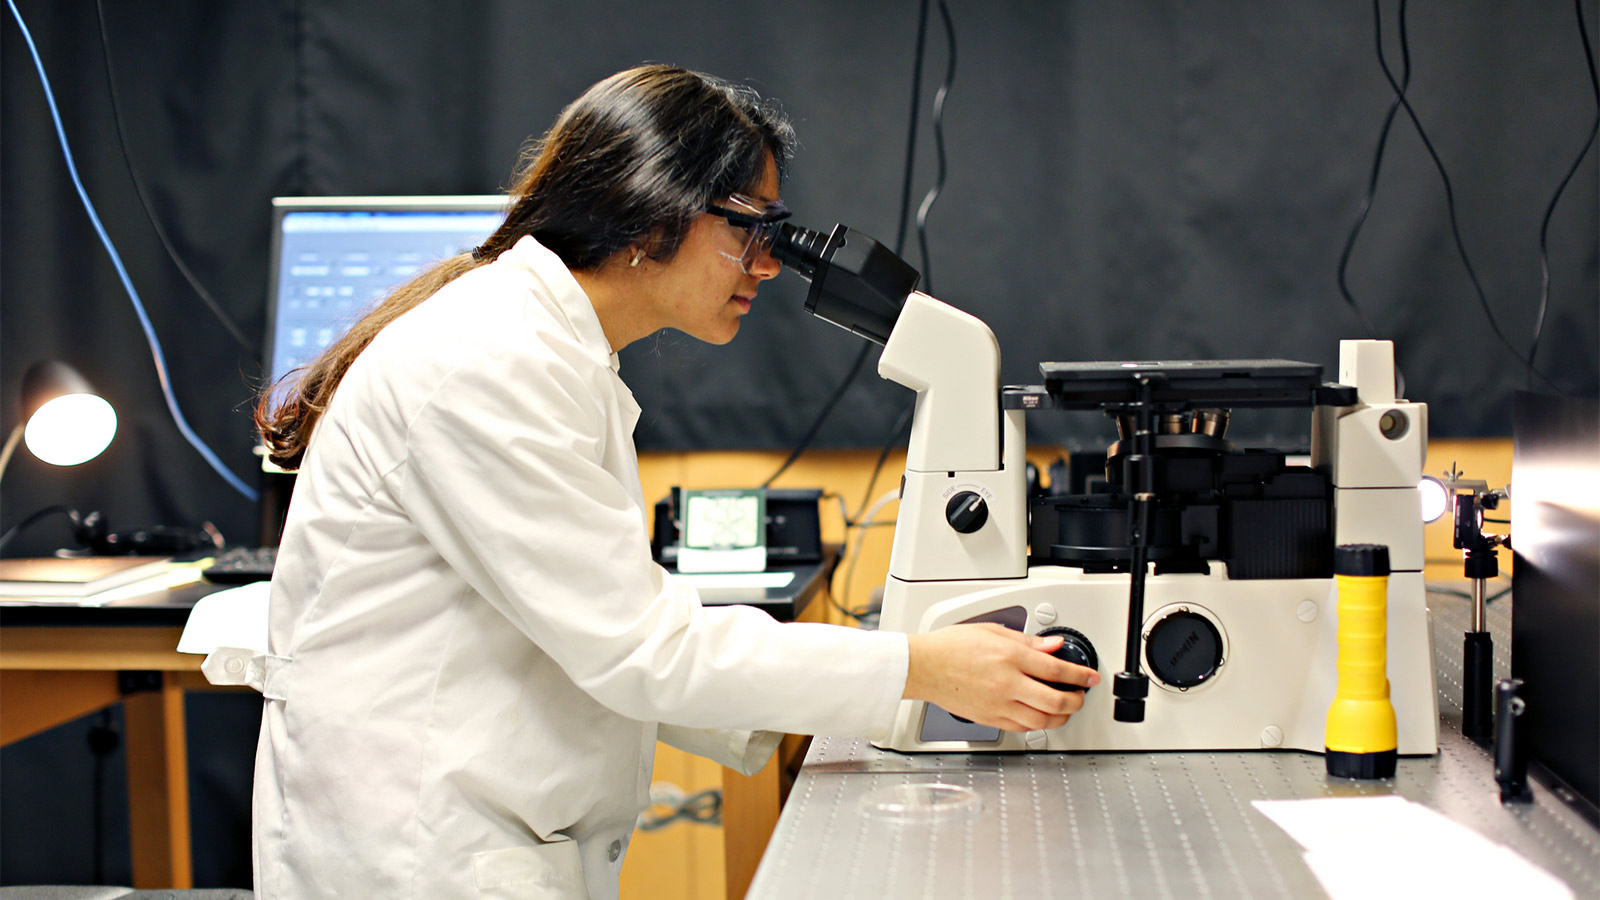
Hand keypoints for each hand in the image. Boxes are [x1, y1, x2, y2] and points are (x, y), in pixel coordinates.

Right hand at [903, 623, 1099, 731]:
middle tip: (1081, 695)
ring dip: (1061, 717)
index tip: (1090, 677)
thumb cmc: (951, 647)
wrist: (924, 667)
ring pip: (1043, 721)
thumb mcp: (993, 631)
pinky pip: (1023, 728)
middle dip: (1076, 700)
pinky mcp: (991, 719)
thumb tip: (1053, 646)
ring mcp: (999, 705)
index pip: (1057, 671)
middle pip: (1056, 701)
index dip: (1080, 675)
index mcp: (1010, 658)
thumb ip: (1028, 641)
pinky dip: (1038, 725)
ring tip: (1066, 709)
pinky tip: (1041, 717)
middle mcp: (1008, 684)